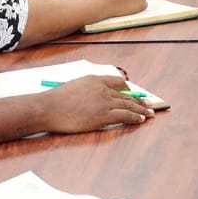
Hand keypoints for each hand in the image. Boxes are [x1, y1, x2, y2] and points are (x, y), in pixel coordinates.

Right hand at [39, 74, 153, 132]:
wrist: (48, 108)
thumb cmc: (55, 101)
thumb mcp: (74, 87)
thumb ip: (87, 90)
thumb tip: (95, 99)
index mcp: (94, 79)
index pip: (117, 81)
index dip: (127, 89)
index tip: (132, 93)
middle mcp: (102, 88)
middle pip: (125, 94)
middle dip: (139, 100)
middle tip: (148, 103)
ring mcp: (103, 101)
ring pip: (128, 105)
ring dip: (141, 109)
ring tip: (149, 113)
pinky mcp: (103, 115)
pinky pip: (124, 115)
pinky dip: (135, 117)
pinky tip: (141, 119)